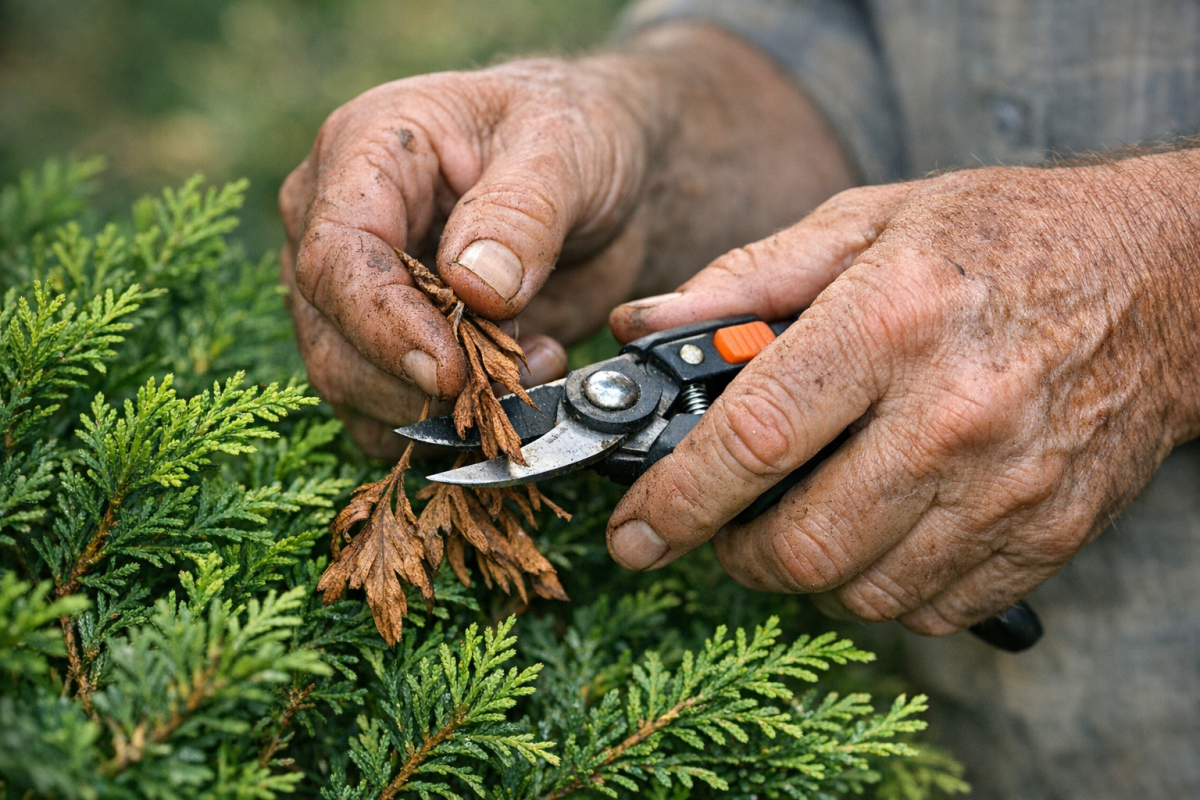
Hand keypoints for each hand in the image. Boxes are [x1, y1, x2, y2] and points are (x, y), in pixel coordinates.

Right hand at [279, 24, 853, 458]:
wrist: (601, 183)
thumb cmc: (574, 138)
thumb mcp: (563, 149)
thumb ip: (522, 213)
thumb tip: (475, 287)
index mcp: (363, 156)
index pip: (335, 257)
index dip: (384, 325)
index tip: (449, 372)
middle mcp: (337, 226)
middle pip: (331, 335)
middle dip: (418, 380)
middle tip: (516, 373)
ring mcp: (355, 293)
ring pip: (350, 385)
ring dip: (440, 407)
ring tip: (533, 365)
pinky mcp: (385, 346)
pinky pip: (386, 413)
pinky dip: (449, 424)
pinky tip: (516, 385)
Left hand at [607, 153, 1199, 633]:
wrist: (1164, 278)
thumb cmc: (1002, 239)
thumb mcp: (865, 224)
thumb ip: (744, 280)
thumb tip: (643, 326)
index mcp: (892, 321)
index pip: (754, 439)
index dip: (675, 500)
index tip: (634, 534)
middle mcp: (954, 414)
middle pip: (802, 544)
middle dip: (735, 552)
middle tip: (725, 524)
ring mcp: (1010, 486)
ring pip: (864, 593)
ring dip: (809, 573)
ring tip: (807, 517)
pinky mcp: (1051, 533)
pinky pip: (936, 610)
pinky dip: (885, 589)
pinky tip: (881, 531)